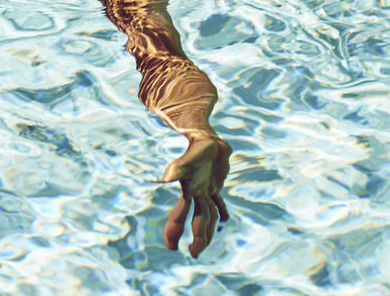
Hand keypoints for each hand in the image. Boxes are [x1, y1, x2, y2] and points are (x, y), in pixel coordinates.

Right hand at [159, 133, 231, 257]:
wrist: (205, 135)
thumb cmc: (197, 147)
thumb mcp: (188, 159)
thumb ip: (177, 170)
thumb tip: (164, 179)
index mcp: (189, 191)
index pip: (180, 216)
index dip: (175, 231)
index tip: (172, 247)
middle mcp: (196, 193)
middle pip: (197, 219)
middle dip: (197, 237)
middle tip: (195, 254)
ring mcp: (206, 189)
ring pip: (208, 214)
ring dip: (208, 228)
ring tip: (206, 243)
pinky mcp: (215, 183)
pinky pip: (218, 201)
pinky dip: (221, 210)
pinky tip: (225, 219)